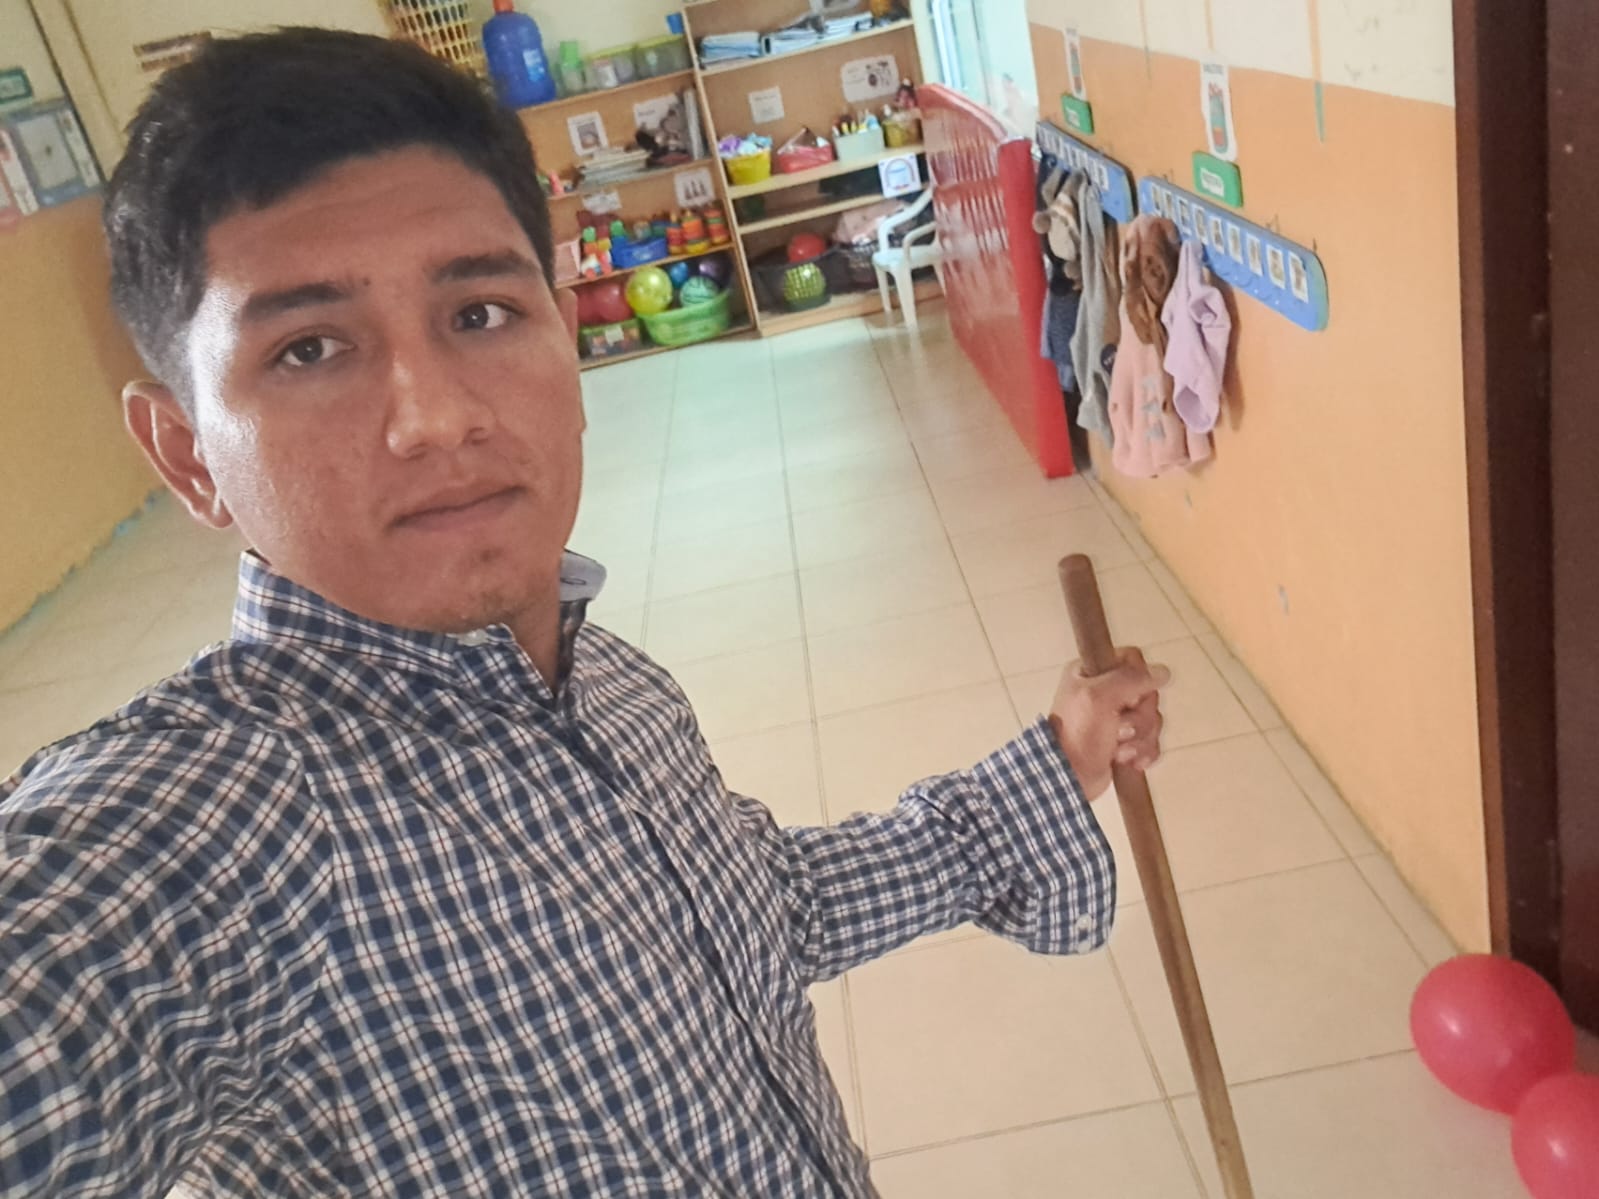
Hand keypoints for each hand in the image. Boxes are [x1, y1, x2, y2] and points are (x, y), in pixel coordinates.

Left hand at [1047, 648, 1169, 800]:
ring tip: (1119, 751)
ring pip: (1153, 719)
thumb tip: (1163, 672)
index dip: (1138, 680)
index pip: (1133, 661)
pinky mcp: (1127, 742)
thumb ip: (1131, 678)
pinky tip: (1129, 761)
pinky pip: (1152, 741)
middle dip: (1138, 719)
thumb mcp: (1099, 697)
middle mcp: (1107, 691)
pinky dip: (1144, 753)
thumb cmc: (1079, 733)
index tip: (1127, 699)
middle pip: (1148, 694)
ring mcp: (1118, 718)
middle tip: (1119, 731)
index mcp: (1094, 672)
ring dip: (1140, 739)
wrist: (1070, 777)